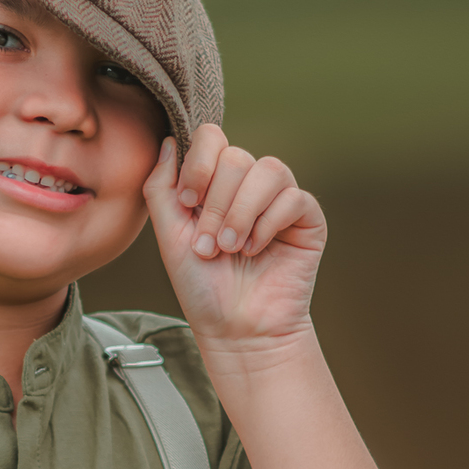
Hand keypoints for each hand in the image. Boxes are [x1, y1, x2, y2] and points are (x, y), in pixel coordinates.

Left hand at [144, 126, 326, 351]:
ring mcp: (279, 201)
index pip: (212, 138)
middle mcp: (247, 187)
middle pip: (237, 157)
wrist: (235, 329)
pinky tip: (257, 250)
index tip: (187, 201)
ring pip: (268, 170)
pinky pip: (294, 197)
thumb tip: (171, 141)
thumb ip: (161, 188)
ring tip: (232, 248)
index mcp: (215, 185)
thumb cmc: (203, 289)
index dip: (199, 163)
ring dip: (242, 212)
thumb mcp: (168, 236)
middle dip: (217, 204)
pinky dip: (269, 223)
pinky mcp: (306, 219)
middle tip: (210, 245)